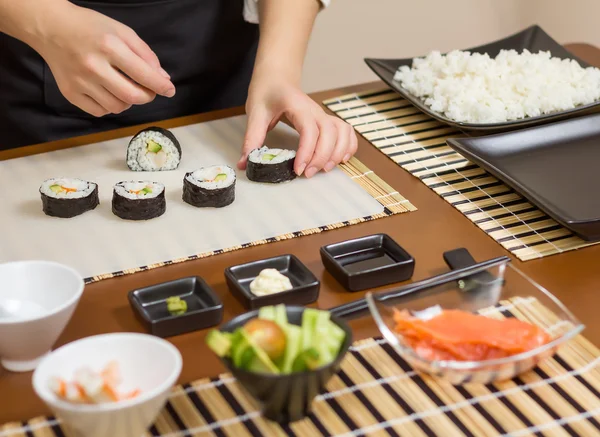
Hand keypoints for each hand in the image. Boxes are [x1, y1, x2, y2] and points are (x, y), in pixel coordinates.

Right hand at [32, 3, 174, 116]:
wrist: (51, 28)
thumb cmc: (90, 28)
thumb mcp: (122, 32)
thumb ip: (145, 55)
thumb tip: (163, 79)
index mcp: (109, 46)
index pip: (144, 75)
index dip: (161, 86)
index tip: (170, 90)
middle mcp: (93, 66)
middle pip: (133, 97)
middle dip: (147, 96)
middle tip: (148, 90)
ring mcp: (80, 82)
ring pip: (117, 107)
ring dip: (128, 101)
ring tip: (123, 87)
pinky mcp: (70, 93)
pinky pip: (100, 112)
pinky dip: (109, 106)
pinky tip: (107, 92)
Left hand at [239, 78, 357, 177]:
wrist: (277, 77)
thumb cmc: (267, 91)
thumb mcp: (255, 113)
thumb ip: (251, 139)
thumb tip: (244, 164)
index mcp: (298, 106)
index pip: (309, 130)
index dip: (307, 152)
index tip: (298, 169)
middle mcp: (315, 110)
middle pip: (330, 134)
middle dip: (322, 157)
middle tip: (307, 174)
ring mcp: (323, 115)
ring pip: (342, 132)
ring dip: (338, 153)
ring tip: (324, 169)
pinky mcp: (327, 120)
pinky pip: (346, 132)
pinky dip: (348, 146)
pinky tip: (341, 159)